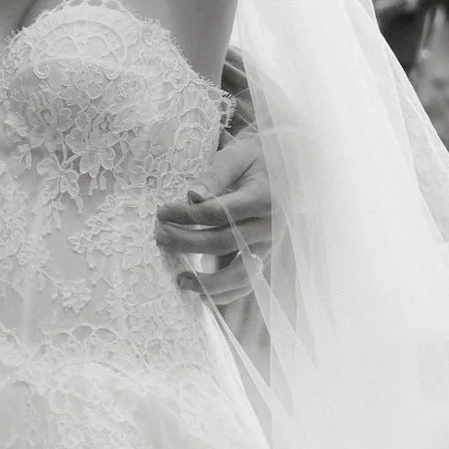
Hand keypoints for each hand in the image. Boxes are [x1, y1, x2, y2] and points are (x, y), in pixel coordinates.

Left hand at [156, 128, 270, 310]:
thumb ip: (216, 174)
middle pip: (222, 241)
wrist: (289, 168)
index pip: (217, 212)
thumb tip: (192, 195)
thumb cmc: (258, 159)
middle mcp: (268, 226)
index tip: (162, 211)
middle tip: (158, 235)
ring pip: (239, 273)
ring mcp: (269, 245)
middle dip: (185, 242)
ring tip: (179, 280)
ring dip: (207, 281)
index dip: (186, 214)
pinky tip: (201, 293)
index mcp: (262, 198)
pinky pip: (248, 283)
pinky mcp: (265, 256)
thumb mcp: (239, 155)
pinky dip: (225, 293)